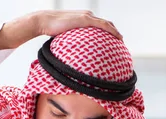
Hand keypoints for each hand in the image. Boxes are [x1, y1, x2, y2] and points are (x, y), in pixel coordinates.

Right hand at [0, 10, 121, 50]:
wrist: (44, 21)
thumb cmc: (51, 30)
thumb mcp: (64, 37)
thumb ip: (71, 43)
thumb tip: (71, 56)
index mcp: (83, 18)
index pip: (99, 24)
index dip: (108, 31)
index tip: (113, 40)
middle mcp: (87, 15)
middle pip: (106, 23)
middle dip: (115, 31)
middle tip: (121, 41)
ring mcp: (87, 16)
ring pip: (107, 23)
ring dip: (115, 31)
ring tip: (121, 40)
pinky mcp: (85, 19)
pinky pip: (103, 25)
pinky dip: (112, 31)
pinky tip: (117, 37)